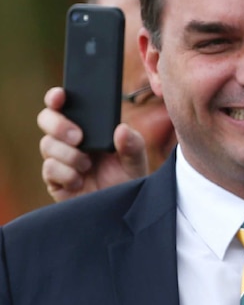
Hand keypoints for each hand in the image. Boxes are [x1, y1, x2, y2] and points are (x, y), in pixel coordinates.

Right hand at [37, 87, 148, 201]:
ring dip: (69, 154)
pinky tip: (79, 180)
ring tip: (87, 165)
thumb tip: (122, 129)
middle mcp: (70, 140)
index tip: (60, 96)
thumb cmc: (128, 178)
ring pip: (47, 145)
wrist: (121, 207)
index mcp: (88, 128)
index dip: (56, 98)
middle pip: (46, 120)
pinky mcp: (54, 179)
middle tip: (78, 137)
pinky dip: (66, 173)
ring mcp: (59, 159)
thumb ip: (133, 143)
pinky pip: (49, 168)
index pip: (65, 106)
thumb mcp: (136, 158)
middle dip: (59, 125)